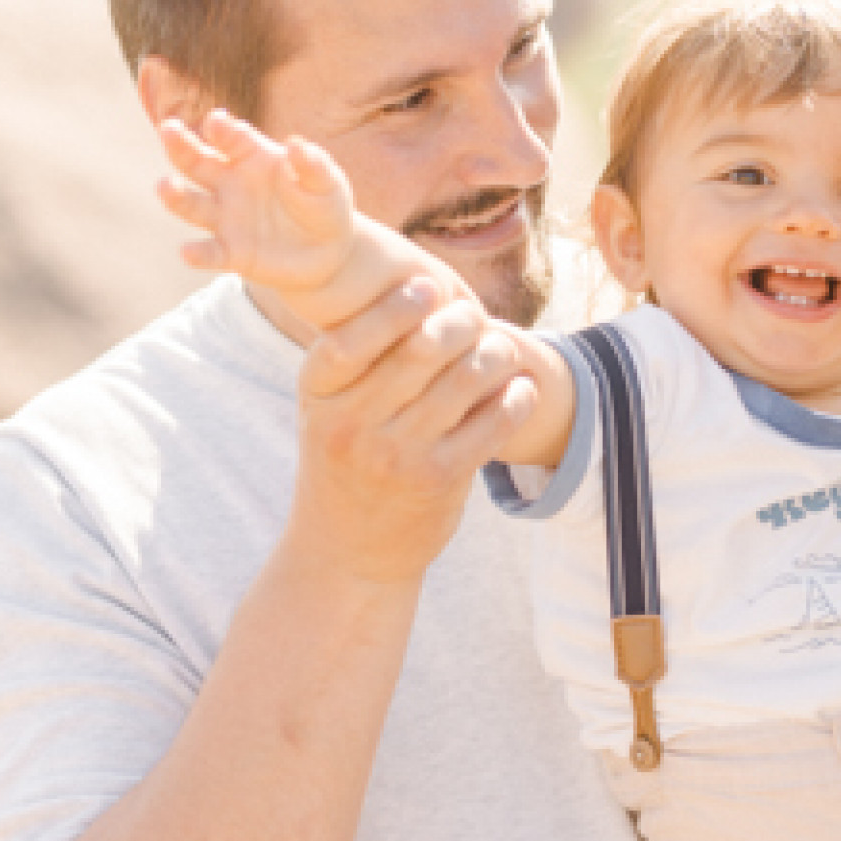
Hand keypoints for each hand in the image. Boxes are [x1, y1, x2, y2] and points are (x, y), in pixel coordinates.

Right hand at [158, 112, 459, 327]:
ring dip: (176, 196)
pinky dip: (198, 253)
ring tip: (163, 186)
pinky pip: (210, 253)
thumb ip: (313, 164)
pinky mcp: (231, 253)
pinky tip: (188, 252)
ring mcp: (227, 218)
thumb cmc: (325, 206)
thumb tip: (297, 144)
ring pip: (193, 204)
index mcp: (253, 157)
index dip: (224, 129)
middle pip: (198, 161)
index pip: (233, 137)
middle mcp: (230, 183)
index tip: (216, 122)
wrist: (329, 253)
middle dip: (181, 146)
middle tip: (168, 130)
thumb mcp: (328, 183)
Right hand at [287, 275, 537, 587]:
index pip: (351, 338)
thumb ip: (357, 362)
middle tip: (475, 314)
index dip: (394, 306)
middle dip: (457, 321)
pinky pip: (489, 427)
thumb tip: (420, 289)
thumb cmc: (343, 464)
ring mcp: (396, 455)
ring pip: (461, 381)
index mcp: (320, 398)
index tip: (427, 287)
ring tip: (503, 348)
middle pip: (418, 349)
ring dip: (493, 355)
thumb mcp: (327, 412)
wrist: (347, 553)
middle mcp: (352, 425)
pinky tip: (521, 390)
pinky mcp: (438, 481)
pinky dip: (512, 400)